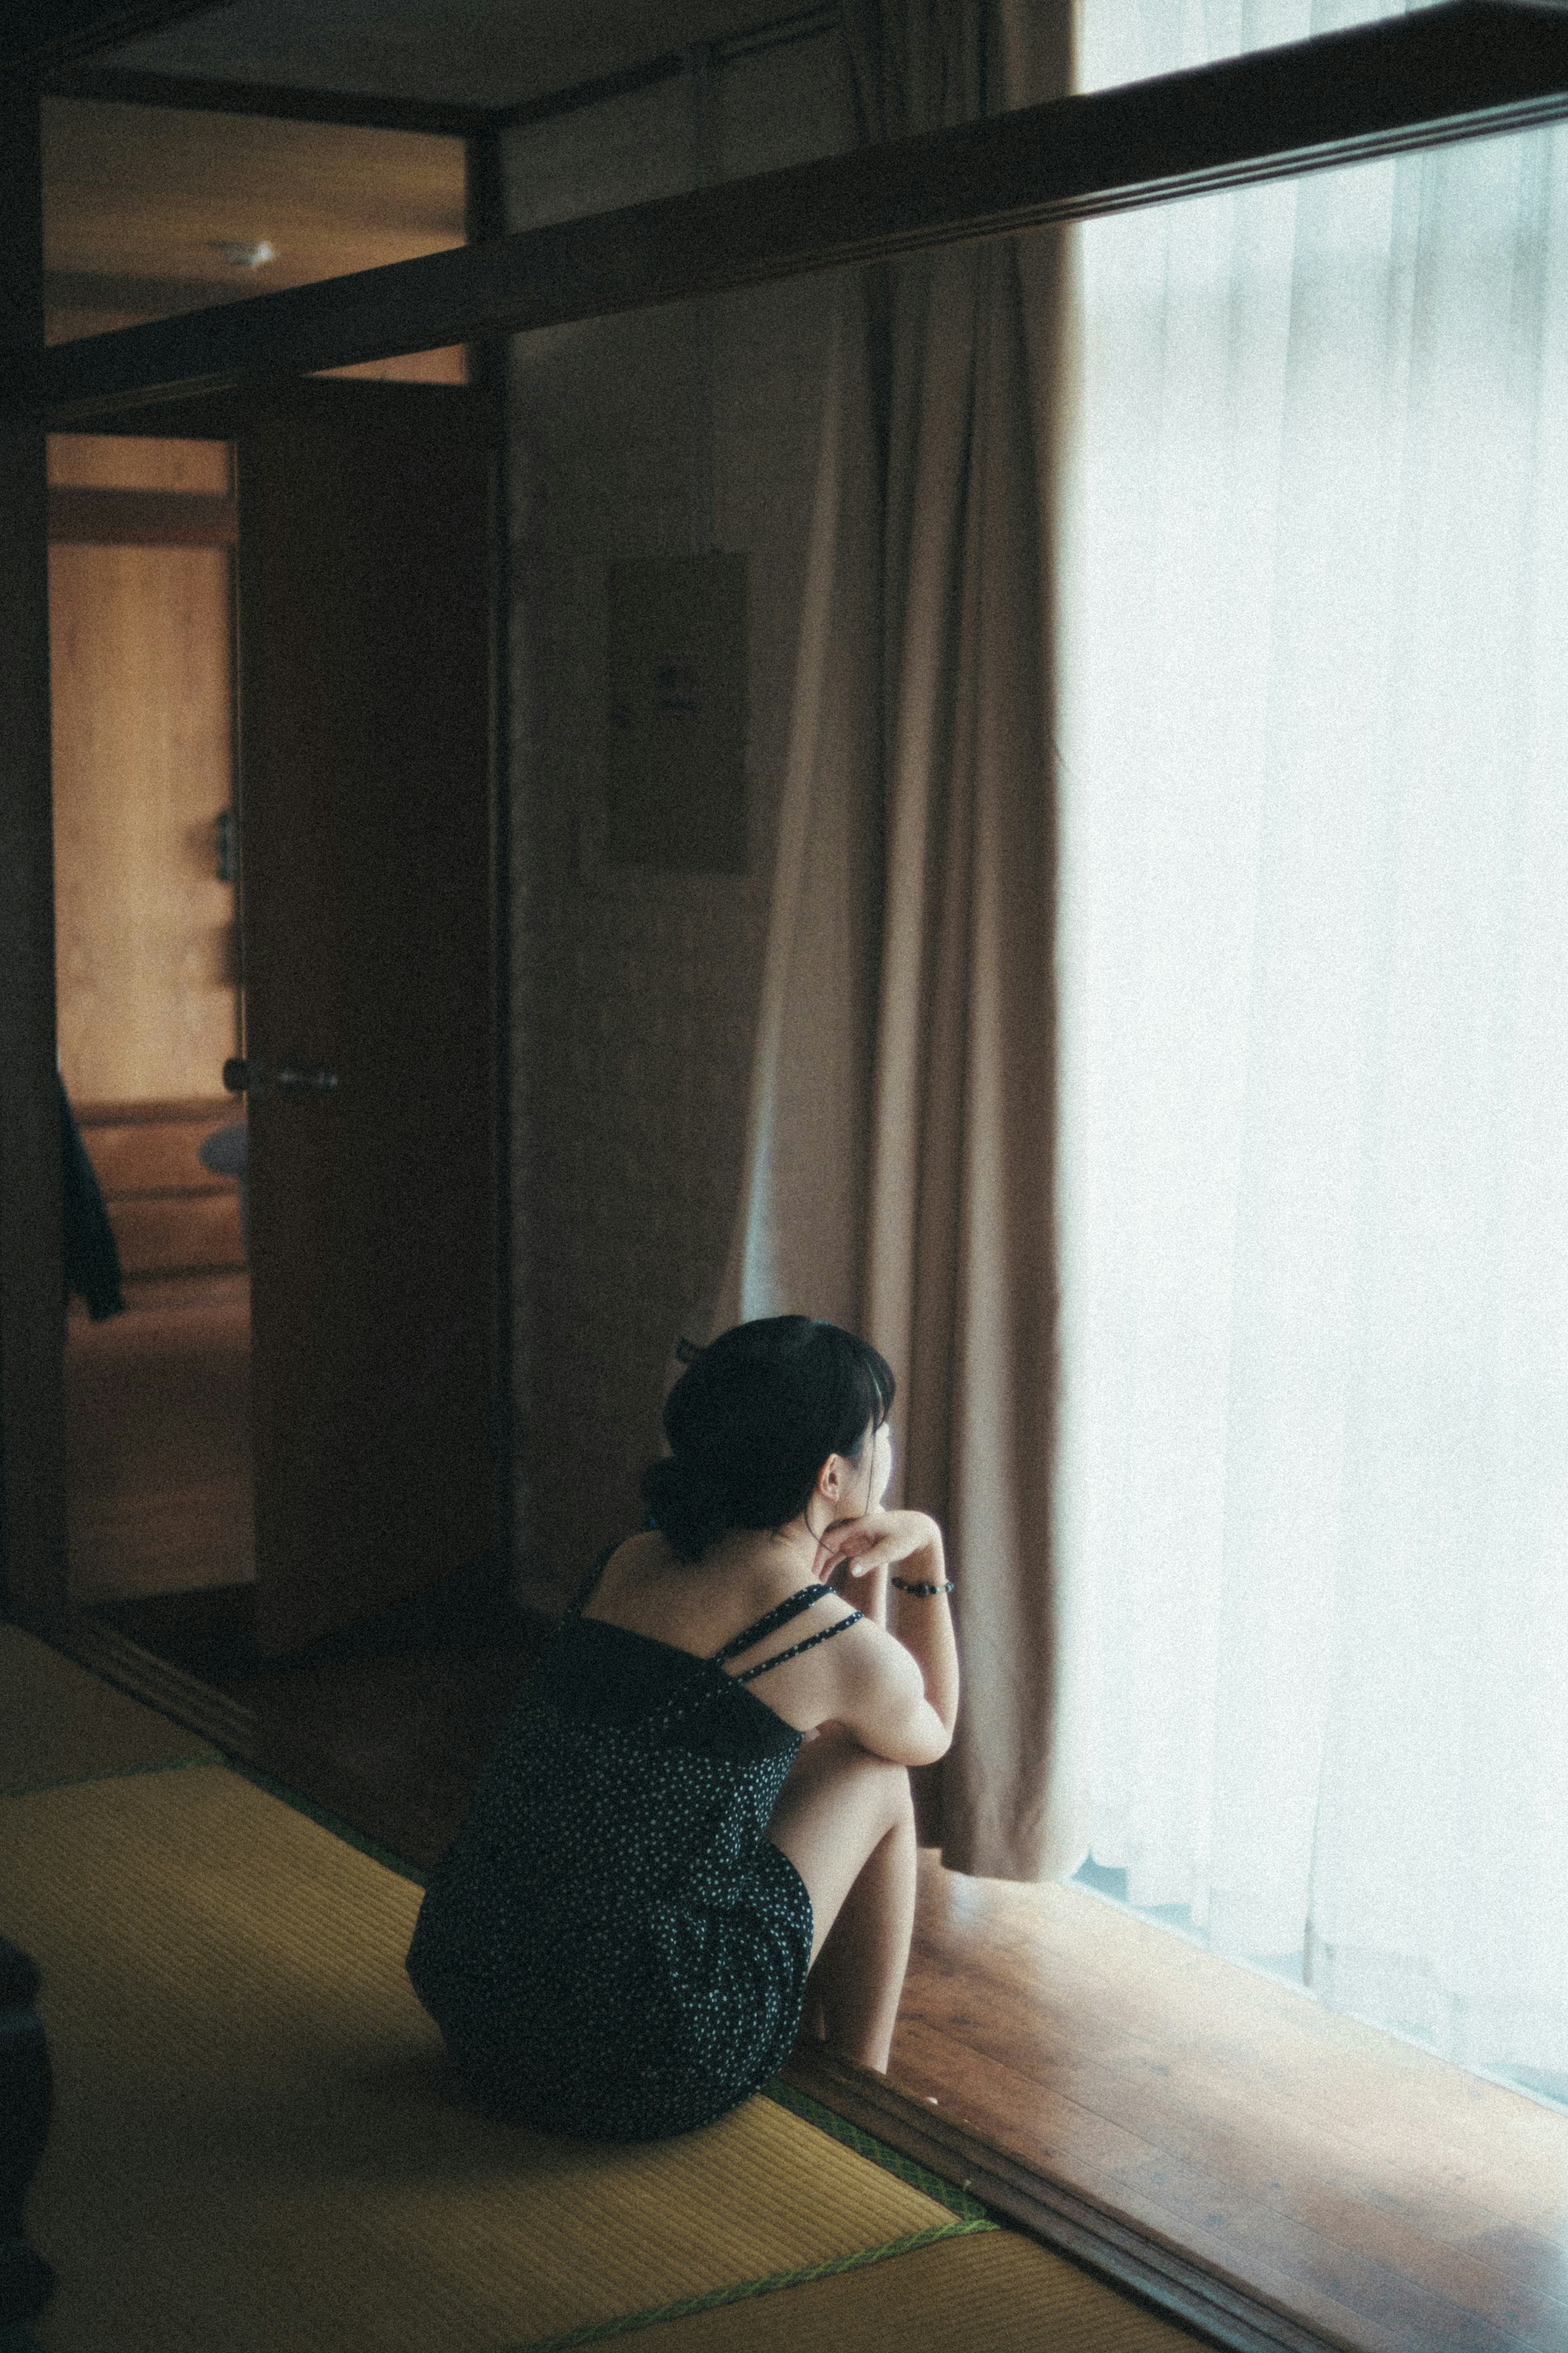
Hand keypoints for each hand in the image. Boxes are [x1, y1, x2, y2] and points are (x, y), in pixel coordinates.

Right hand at [811, 1508, 941, 1582]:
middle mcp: (850, 1529)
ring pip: (828, 1550)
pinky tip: (821, 1579)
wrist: (919, 1530)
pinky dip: (828, 1565)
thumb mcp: (889, 1550)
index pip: (828, 1537)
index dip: (815, 1552)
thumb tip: (852, 1571)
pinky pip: (837, 1555)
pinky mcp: (856, 1544)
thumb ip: (870, 1560)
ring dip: (818, 1564)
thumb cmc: (905, 1537)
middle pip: (823, 1543)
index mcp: (857, 1525)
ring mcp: (852, 1537)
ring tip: (807, 1582)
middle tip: (800, 1577)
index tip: (805, 1566)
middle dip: (811, 1558)